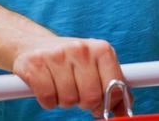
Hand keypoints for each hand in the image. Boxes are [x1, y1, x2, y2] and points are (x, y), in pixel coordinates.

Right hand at [12, 36, 130, 116]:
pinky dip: (48, 102)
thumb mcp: (96, 67)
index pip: (114, 86)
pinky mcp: (35, 64)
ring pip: (68, 100)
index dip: (108, 102)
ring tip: (61, 86)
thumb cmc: (72, 61)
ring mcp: (57, 55)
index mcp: (101, 49)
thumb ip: (113, 88)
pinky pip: (48, 99)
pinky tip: (48, 88)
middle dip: (85, 103)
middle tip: (78, 94)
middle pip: (91, 97)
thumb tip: (123, 113)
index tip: (100, 104)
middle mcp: (81, 49)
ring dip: (65, 101)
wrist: (34, 44)